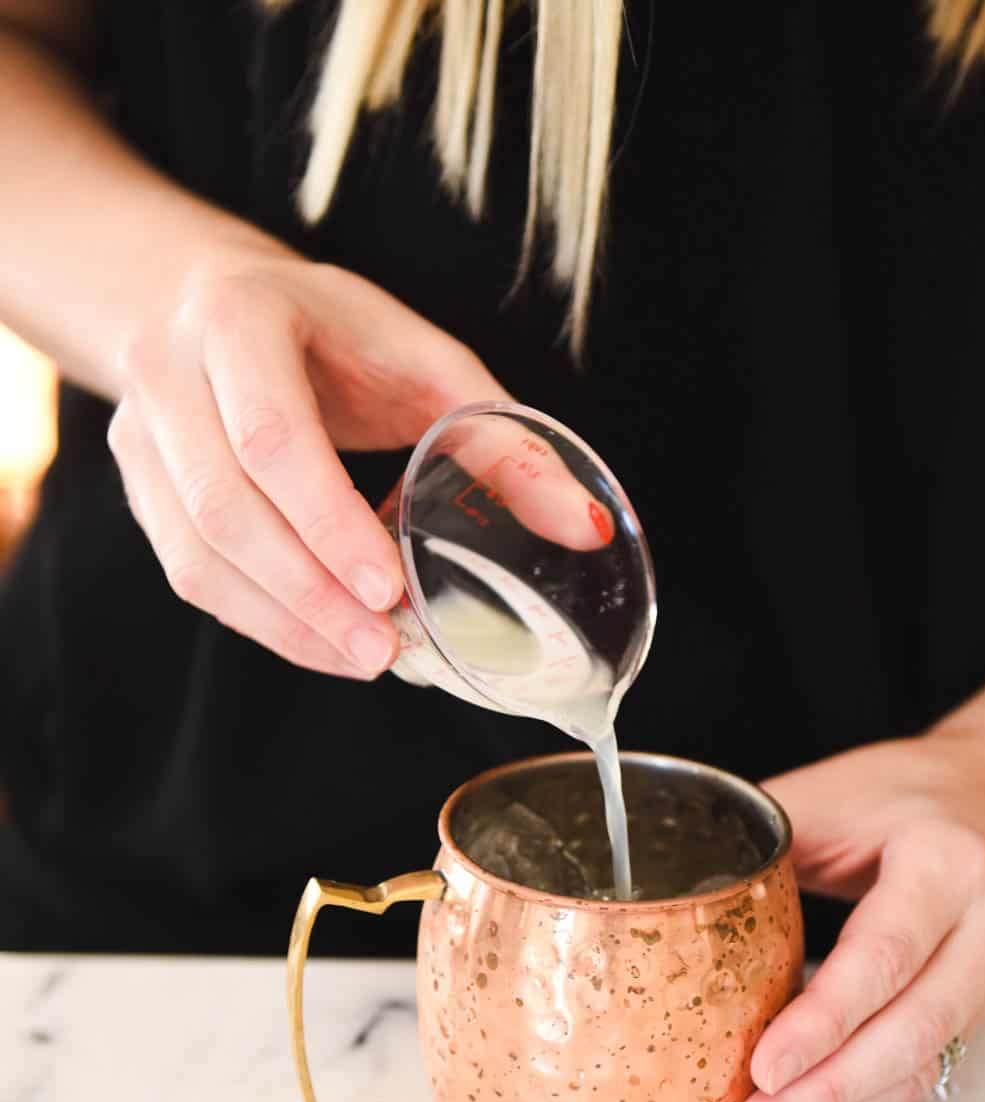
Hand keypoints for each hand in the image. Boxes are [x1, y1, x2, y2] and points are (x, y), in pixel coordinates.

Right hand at [106, 243, 509, 677]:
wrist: (205, 299)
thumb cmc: (331, 334)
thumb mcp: (422, 360)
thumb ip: (500, 440)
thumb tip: (585, 528)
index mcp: (240, 319)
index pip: (270, 435)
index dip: (325, 521)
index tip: (385, 588)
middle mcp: (170, 372)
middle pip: (224, 506)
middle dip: (307, 593)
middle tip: (382, 649)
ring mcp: (140, 433)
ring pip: (198, 552)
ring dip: (284, 620)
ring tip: (364, 658)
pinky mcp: (139, 486)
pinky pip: (190, 574)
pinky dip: (261, 622)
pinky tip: (322, 644)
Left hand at [737, 730, 984, 1101]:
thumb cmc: (903, 793)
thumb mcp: (833, 793)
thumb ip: (759, 843)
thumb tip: (657, 894)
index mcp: (949, 860)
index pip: (885, 956)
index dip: (823, 1020)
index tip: (762, 1069)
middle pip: (911, 1029)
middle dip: (827, 1093)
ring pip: (920, 1067)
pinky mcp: (980, 1012)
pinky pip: (921, 1077)